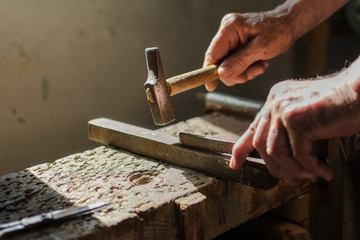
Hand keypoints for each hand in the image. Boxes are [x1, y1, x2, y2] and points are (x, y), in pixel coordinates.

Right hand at [203, 11, 295, 90]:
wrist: (290, 25)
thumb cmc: (279, 30)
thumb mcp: (261, 48)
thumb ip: (240, 62)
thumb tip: (221, 74)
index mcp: (229, 28)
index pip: (212, 53)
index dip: (210, 71)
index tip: (211, 86)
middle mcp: (227, 33)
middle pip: (221, 63)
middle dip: (236, 72)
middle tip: (252, 72)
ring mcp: (232, 40)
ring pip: (229, 67)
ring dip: (245, 71)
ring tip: (260, 65)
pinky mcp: (237, 47)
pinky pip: (236, 65)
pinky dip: (248, 68)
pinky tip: (260, 63)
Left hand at [230, 72, 359, 181]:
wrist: (358, 92)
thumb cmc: (337, 105)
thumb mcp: (304, 116)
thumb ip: (286, 131)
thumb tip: (277, 156)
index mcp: (275, 100)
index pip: (253, 127)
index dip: (241, 148)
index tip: (235, 163)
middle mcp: (275, 102)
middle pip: (261, 144)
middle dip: (275, 167)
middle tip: (290, 179)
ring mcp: (283, 109)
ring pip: (276, 152)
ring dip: (294, 169)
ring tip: (311, 175)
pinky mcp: (296, 119)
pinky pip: (299, 154)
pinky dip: (311, 167)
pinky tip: (323, 170)